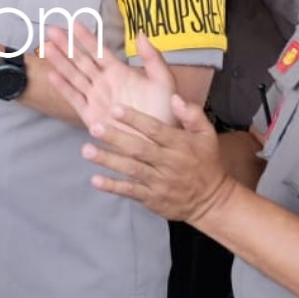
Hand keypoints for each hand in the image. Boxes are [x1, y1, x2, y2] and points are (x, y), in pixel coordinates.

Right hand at [44, 23, 176, 130]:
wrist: (159, 140)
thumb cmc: (165, 110)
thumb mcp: (164, 80)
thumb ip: (153, 58)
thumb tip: (141, 34)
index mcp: (120, 72)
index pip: (99, 51)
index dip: (86, 37)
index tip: (73, 23)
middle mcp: (104, 82)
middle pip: (81, 60)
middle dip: (66, 45)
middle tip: (51, 30)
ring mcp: (95, 98)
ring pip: (73, 76)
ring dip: (60, 61)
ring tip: (46, 47)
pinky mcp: (90, 115)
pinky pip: (74, 98)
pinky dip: (63, 87)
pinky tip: (52, 74)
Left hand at [69, 89, 232, 223]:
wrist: (211, 200)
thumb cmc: (206, 162)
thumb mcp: (207, 135)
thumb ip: (192, 114)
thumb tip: (174, 97)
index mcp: (180, 145)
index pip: (156, 129)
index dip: (135, 119)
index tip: (115, 109)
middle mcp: (168, 162)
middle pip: (139, 148)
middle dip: (115, 138)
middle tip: (94, 127)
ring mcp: (159, 182)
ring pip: (131, 169)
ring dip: (108, 160)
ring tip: (86, 150)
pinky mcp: (152, 198)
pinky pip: (130, 191)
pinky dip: (113, 186)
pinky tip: (95, 180)